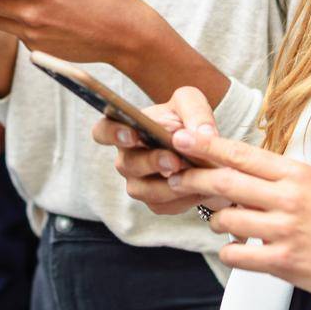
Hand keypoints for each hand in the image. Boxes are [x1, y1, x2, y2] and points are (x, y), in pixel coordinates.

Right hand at [93, 85, 232, 217]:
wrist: (208, 153)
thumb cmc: (188, 121)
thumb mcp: (192, 104)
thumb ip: (195, 112)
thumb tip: (201, 133)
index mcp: (127, 128)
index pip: (103, 131)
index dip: (112, 134)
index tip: (132, 134)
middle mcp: (127, 158)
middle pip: (128, 164)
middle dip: (151, 162)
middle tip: (173, 159)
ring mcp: (138, 183)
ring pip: (144, 190)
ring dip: (168, 185)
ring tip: (192, 176)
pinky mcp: (155, 203)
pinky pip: (164, 205)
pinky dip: (183, 198)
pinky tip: (201, 188)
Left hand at [163, 126, 310, 305]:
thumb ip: (278, 178)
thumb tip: (238, 170)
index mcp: (296, 173)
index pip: (241, 153)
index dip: (205, 146)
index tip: (181, 140)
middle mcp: (288, 198)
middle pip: (224, 182)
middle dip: (193, 179)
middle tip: (175, 179)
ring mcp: (285, 230)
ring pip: (226, 219)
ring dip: (215, 221)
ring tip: (223, 222)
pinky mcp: (285, 262)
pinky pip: (237, 254)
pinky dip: (230, 251)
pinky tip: (238, 249)